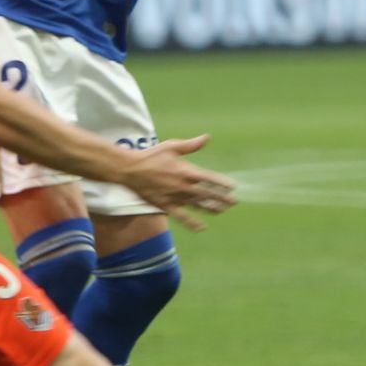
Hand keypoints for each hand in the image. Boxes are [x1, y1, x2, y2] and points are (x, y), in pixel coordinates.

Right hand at [120, 135, 236, 230]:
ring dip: (211, 208)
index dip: (222, 184)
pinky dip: (192, 223)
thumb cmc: (151, 156)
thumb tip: (207, 138)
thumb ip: (191, 145)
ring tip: (222, 210)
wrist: (130, 169)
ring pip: (197, 205)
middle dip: (222, 199)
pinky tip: (201, 227)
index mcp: (186, 171)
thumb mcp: (172, 146)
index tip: (233, 188)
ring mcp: (175, 197)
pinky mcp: (166, 205)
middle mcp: (183, 186)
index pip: (210, 179)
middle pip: (207, 194)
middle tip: (234, 202)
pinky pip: (181, 217)